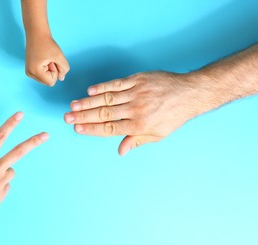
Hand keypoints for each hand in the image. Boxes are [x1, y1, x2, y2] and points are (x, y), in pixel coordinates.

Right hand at [0, 112, 48, 227]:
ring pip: (10, 172)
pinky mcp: (3, 194)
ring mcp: (1, 182)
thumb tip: (2, 173)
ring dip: (2, 175)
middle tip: (46, 135)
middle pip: (18, 151)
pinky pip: (4, 186)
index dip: (10, 123)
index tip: (20, 114)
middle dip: (33, 142)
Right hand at [25, 35, 69, 85]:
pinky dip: (46, 68)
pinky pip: (43, 74)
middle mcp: (30, 74)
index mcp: (35, 72)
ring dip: (49, 69)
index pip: (51, 82)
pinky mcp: (30, 69)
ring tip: (45, 57)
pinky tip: (43, 58)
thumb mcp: (59, 56)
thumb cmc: (47, 43)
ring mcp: (29, 72)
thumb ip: (64, 68)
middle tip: (48, 58)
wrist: (36, 32)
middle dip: (52, 70)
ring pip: (46, 78)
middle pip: (48, 81)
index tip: (51, 60)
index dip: (55, 71)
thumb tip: (62, 78)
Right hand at [64, 71, 206, 155]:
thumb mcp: (157, 134)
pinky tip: (90, 90)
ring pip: (107, 98)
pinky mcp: (138, 79)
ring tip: (73, 105)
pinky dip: (103, 87)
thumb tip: (120, 151)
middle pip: (104, 113)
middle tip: (67, 118)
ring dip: (88, 102)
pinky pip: (117, 84)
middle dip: (83, 117)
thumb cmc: (173, 116)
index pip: (110, 128)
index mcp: (139, 125)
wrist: (190, 93)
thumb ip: (137, 140)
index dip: (92, 129)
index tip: (78, 129)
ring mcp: (136, 92)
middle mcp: (136, 109)